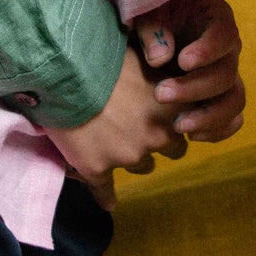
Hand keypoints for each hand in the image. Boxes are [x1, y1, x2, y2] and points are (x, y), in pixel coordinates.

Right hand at [44, 42, 186, 210]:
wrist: (63, 69)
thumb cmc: (105, 54)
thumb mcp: (144, 54)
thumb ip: (163, 68)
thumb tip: (168, 67)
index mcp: (175, 106)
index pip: (192, 122)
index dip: (178, 118)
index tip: (167, 112)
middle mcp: (158, 135)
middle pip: (172, 149)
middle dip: (160, 140)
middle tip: (140, 125)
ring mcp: (129, 155)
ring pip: (142, 166)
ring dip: (132, 155)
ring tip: (113, 139)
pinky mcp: (98, 169)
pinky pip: (106, 192)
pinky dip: (108, 197)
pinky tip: (109, 202)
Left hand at [131, 0, 246, 143]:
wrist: (157, 29)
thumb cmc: (155, 14)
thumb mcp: (150, 12)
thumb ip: (153, 30)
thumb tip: (160, 59)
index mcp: (217, 19)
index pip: (224, 34)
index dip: (208, 50)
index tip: (183, 62)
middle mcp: (229, 49)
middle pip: (226, 73)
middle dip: (194, 88)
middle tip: (160, 94)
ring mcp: (228, 75)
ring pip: (235, 100)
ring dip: (209, 117)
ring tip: (178, 126)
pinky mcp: (221, 98)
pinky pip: (232, 119)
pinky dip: (216, 131)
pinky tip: (190, 135)